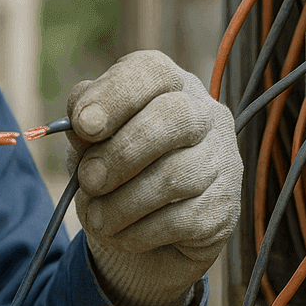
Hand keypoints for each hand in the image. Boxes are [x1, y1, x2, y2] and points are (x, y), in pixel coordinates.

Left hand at [66, 51, 241, 305]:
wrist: (145, 230)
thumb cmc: (114, 167)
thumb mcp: (91, 139)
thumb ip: (83, 123)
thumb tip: (81, 123)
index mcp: (168, 84)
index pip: (151, 72)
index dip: (114, 96)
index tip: (82, 126)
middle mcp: (204, 114)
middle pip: (173, 117)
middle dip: (120, 153)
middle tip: (87, 180)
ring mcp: (222, 160)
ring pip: (176, 176)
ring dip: (123, 202)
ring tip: (96, 217)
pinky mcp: (224, 207)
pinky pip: (183, 220)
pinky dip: (141, 231)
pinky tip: (121, 233)